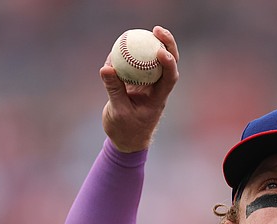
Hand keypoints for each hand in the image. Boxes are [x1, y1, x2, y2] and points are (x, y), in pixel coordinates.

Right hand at [100, 25, 178, 152]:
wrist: (126, 140)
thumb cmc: (125, 131)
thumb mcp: (118, 112)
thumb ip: (114, 90)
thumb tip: (106, 67)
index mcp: (158, 99)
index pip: (169, 78)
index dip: (168, 63)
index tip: (160, 51)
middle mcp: (157, 89)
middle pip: (168, 64)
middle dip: (166, 45)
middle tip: (156, 30)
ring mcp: (148, 85)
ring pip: (155, 62)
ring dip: (152, 45)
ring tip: (144, 30)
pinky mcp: (138, 83)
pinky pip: (137, 65)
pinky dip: (132, 55)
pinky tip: (124, 44)